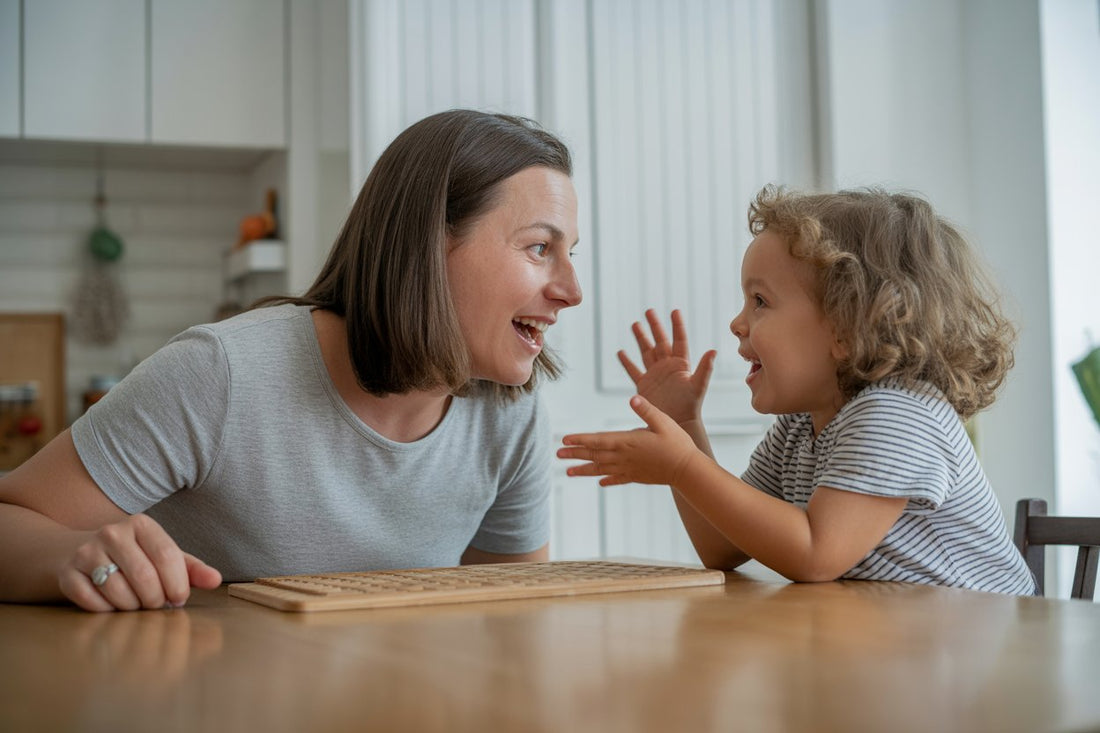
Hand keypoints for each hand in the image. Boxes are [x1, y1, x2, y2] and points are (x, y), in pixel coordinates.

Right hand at [57, 514, 221, 611]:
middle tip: (157, 605)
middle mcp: (112, 533)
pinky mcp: (68, 573)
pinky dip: (107, 611)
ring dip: (132, 607)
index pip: (167, 557)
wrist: (83, 553)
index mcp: (141, 524)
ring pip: (118, 591)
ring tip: (136, 603)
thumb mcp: (164, 557)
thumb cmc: (135, 557)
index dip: (177, 584)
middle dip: (155, 599)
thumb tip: (216, 580)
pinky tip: (112, 604)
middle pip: (144, 576)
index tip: (179, 599)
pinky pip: (92, 602)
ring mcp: (86, 552)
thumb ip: (192, 568)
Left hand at [558, 395, 701, 486]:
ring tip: (569, 472)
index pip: (598, 440)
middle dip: (575, 454)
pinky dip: (607, 480)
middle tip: (557, 455)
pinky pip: (618, 479)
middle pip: (595, 455)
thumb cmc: (677, 443)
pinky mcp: (637, 477)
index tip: (564, 440)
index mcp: (628, 441)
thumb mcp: (663, 421)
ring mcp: (630, 469)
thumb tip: (633, 398)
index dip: (580, 439)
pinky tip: (599, 482)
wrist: (688, 470)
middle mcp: (625, 457)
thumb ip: (647, 410)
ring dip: (584, 470)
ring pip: (601, 469)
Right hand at [619, 309, 715, 424]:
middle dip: (655, 326)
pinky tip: (621, 352)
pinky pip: (634, 370)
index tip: (674, 311)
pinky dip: (627, 362)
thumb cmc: (690, 406)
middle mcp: (668, 366)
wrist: (678, 423)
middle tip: (649, 311)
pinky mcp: (644, 385)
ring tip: (635, 324)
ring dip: (641, 338)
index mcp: (681, 364)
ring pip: (646, 351)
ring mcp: (655, 374)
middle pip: (660, 341)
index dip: (677, 326)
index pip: (679, 340)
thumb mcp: (698, 385)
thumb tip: (714, 350)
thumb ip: (705, 368)